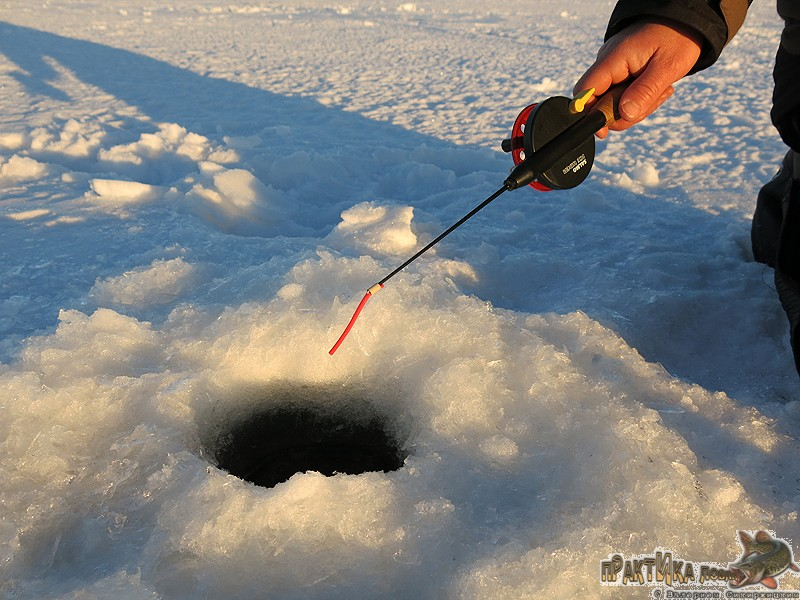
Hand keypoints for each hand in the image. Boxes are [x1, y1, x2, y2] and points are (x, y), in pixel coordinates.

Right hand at [574, 19, 702, 137]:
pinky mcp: (622, 74)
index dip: (589, 114)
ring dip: (637, 106)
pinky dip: (640, 100)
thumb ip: (645, 92)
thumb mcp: (667, 67)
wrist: (683, 22)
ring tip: (660, 90)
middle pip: (599, 103)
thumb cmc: (676, 38)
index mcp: (613, 59)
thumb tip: (625, 115)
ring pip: (614, 103)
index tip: (604, 130)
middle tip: (652, 101)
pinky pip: (623, 97)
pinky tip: (657, 88)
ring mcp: (614, 70)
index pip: (585, 91)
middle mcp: (608, 64)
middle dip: (624, 113)